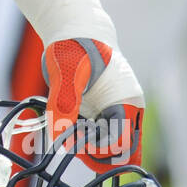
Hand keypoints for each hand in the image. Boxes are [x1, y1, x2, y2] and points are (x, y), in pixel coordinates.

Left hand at [43, 38, 143, 171]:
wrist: (74, 33)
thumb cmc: (74, 47)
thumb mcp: (66, 72)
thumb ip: (64, 102)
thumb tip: (59, 135)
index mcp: (127, 102)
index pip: (122, 142)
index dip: (98, 147)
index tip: (75, 137)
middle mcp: (125, 112)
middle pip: (122, 153)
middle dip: (95, 153)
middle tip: (70, 137)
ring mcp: (114, 114)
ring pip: (109, 149)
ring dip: (87, 148)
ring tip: (66, 127)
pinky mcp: (101, 115)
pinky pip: (97, 139)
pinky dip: (81, 139)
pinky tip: (66, 124)